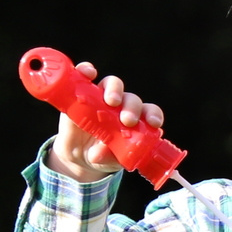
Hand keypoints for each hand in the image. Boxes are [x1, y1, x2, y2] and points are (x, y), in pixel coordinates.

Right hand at [48, 62, 164, 180]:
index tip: (153, 123)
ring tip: (110, 102)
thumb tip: (99, 153)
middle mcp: (121, 106)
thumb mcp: (107, 161)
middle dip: (132, 107)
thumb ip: (107, 158)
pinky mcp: (82, 92)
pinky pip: (85, 76)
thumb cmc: (102, 156)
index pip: (150, 112)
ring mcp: (101, 98)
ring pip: (113, 84)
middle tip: (127, 121)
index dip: (153, 115)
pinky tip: (87, 73)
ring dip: (114, 90)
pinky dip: (87, 70)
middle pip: (131, 99)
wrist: (78, 154)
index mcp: (136, 122)